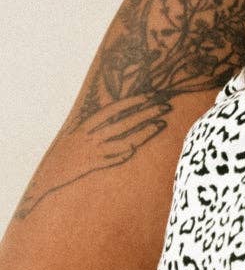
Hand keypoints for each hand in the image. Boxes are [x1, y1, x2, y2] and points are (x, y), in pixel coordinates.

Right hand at [16, 94, 171, 217]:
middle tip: (166, 106)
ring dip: (144, 133)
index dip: (132, 101)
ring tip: (161, 124)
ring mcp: (93, 153)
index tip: (150, 95)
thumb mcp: (79, 132)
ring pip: (124, 142)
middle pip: (124, 123)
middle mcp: (90, 138)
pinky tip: (139, 147)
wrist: (52, 174)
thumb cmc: (69, 150)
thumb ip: (99, 122)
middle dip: (146, 113)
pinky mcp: (94, 167)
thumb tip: (123, 109)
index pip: (113, 109)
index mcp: (86, 125)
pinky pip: (115, 160)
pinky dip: (126, 154)